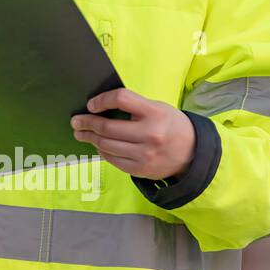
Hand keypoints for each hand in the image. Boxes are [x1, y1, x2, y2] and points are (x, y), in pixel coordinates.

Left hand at [70, 87, 195, 179]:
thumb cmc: (170, 125)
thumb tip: (99, 107)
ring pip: (107, 145)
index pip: (121, 99)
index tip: (90, 104)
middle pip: (107, 127)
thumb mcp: (157, 108)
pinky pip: (113, 160)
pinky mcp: (141, 169)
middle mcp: (150, 134)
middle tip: (76, 121)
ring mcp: (145, 154)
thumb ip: (133, 106)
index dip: (101, 100)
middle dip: (86, 123)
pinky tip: (97, 145)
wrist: (194, 153)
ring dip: (90, 138)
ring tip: (81, 133)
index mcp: (154, 113)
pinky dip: (102, 151)